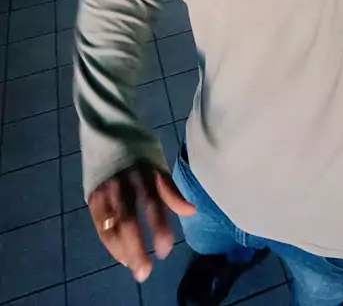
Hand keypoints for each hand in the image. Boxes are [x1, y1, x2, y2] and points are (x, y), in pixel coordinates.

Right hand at [88, 160, 195, 282]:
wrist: (107, 127)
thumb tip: (192, 211)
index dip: (159, 228)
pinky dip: (110, 242)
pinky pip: (100, 224)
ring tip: (133, 267)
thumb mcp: (157, 163)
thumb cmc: (139, 150)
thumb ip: (171, 189)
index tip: (166, 250)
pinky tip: (120, 255)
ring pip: (111, 226)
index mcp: (144, 172)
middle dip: (137, 248)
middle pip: (128, 220)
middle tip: (146, 272)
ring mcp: (105, 189)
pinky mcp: (93, 195)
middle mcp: (123, 182)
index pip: (153, 203)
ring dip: (122, 250)